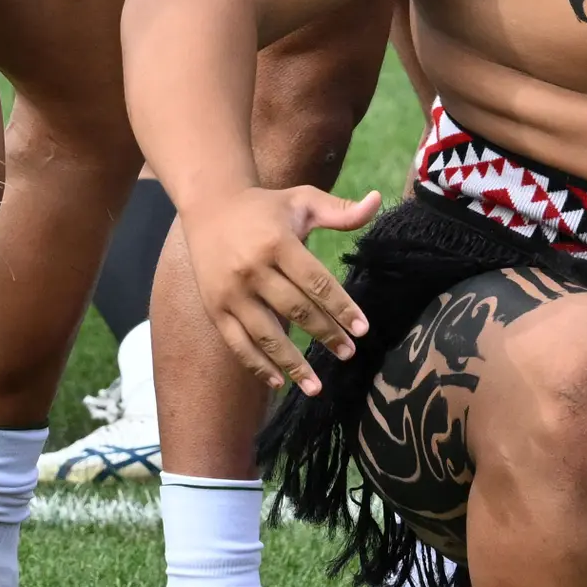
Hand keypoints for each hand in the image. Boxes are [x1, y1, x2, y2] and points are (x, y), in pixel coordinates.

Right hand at [180, 180, 381, 394]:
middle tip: (348, 353)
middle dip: (325, 334)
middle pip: (296, 310)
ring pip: (266, 334)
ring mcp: (230, 292)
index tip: (362, 329)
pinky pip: (238, 343)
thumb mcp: (301, 200)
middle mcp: (252, 269)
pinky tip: (279, 382)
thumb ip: (340, 210)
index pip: (316, 281)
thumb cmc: (263, 207)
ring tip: (317, 386)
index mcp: (277, 242)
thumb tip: (378, 201)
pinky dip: (257, 365)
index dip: (341, 307)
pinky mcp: (214, 307)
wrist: (208, 206)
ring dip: (293, 363)